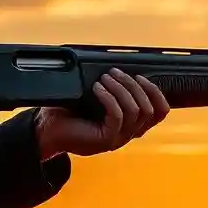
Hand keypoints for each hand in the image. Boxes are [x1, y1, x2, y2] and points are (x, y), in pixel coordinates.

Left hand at [34, 68, 169, 159]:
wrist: (48, 130)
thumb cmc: (70, 111)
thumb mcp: (97, 97)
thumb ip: (115, 89)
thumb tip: (124, 67)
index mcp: (130, 124)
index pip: (160, 113)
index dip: (157, 93)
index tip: (141, 77)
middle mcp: (128, 133)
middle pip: (149, 109)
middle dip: (134, 86)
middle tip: (115, 73)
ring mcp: (118, 138)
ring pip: (135, 111)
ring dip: (122, 89)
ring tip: (105, 78)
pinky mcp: (106, 139)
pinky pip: (118, 115)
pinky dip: (109, 98)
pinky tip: (97, 89)